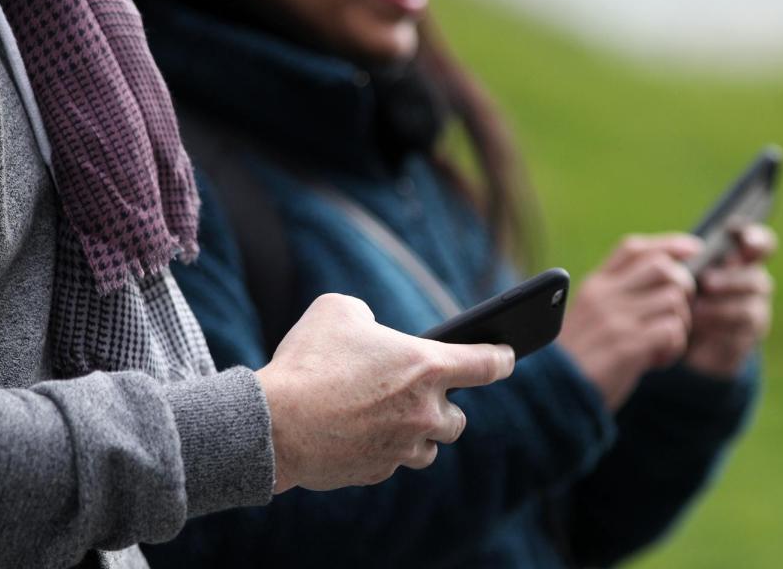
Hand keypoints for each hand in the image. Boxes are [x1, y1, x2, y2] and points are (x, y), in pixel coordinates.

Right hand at [257, 294, 514, 492]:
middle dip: (444, 405)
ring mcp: (403, 447)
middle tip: (421, 392)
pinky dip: (382, 449)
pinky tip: (357, 434)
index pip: (488, 364)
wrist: (274, 424)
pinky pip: (391, 461)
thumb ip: (367, 316)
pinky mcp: (378, 471)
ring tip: (391, 417)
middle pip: (459, 418)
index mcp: (426, 367)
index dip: (503, 357)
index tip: (508, 355)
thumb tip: (370, 330)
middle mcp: (424, 412)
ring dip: (417, 433)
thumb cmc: (307, 360)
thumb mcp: (337, 310)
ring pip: (428, 447)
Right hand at [559, 234, 701, 410]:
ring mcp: (615, 320)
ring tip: (663, 346)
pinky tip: (657, 361)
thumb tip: (664, 284)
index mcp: (594, 287)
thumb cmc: (576, 362)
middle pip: (662, 267)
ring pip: (673, 300)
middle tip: (677, 315)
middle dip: (684, 287)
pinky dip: (674, 347)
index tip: (692, 252)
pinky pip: (672, 331)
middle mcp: (604, 297)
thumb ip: (615, 300)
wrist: (553, 397)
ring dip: (680, 325)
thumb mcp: (588, 319)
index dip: (668, 245)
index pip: (634, 248)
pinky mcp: (628, 346)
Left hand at [685, 224, 776, 376]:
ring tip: (692, 310)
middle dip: (731, 280)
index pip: (761, 245)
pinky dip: (715, 331)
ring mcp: (752, 313)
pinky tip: (695, 330)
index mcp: (738, 261)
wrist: (668, 338)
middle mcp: (751, 285)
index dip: (758, 240)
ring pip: (749, 308)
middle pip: (756, 279)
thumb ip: (680, 256)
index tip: (744, 240)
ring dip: (719, 308)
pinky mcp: (744, 340)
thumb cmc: (671, 293)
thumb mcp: (671, 272)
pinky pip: (738, 335)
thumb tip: (693, 248)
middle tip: (706, 282)